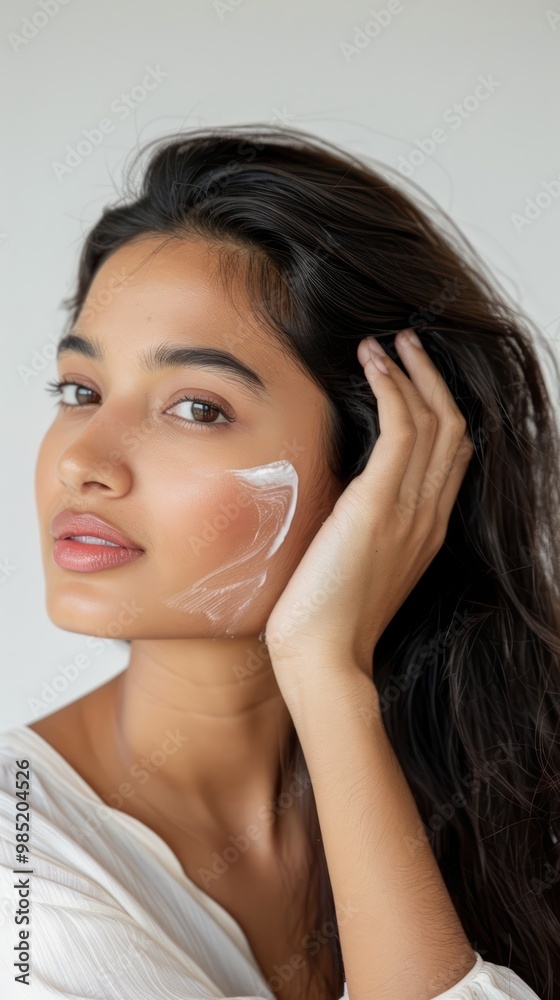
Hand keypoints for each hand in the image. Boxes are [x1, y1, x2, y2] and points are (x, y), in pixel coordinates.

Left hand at [263, 328, 474, 683]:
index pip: (451, 457)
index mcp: (425, 531)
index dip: (438, 410)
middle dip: (432, 379)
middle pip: (451, 429)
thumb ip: (360, 528)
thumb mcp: (353, 565)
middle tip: (406, 344)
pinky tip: (373, 363)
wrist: (322, 657)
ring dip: (413, 372)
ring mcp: (411, 509)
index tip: (412, 380)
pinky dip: (392, 387)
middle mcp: (429, 516)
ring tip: (388, 342)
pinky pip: (403, 428)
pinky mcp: (380, 504)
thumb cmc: (325, 619)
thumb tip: (340, 497)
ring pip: (434, 420)